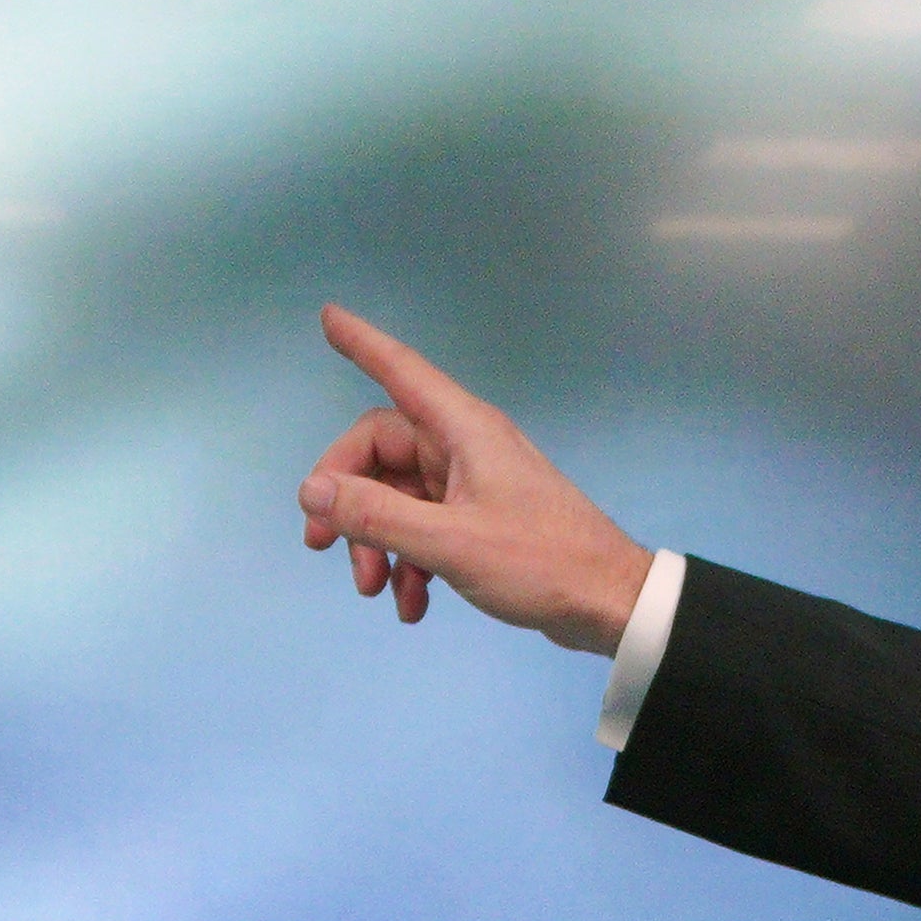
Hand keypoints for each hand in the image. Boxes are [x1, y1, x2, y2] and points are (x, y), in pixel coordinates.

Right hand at [297, 306, 652, 653]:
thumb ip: (376, 515)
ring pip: (396, 496)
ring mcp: (471, 483)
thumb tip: (313, 490)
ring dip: (376, 542)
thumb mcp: (449, 542)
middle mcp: (463, 446)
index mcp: (463, 430)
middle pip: (379, 450)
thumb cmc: (541, 561)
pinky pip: (422, 527)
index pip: (400, 370)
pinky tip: (411, 604)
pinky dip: (408, 562)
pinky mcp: (478, 519)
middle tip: (321, 544)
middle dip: (347, 500)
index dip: (361, 342)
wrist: (607, 603)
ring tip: (373, 589)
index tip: (328, 316)